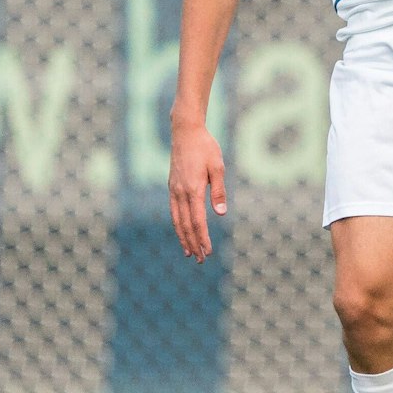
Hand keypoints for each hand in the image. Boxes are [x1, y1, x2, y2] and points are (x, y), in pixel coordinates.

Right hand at [168, 122, 227, 261]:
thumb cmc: (205, 148)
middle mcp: (180, 192)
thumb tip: (221, 213)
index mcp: (193, 189)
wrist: (185, 133)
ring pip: (177, 220)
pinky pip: (174, 211)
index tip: (208, 252)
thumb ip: (218, 191)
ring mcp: (174, 190)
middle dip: (194, 243)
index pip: (198, 221)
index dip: (203, 238)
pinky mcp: (172, 187)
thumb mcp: (217, 167)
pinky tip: (183, 232)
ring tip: (190, 252)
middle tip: (201, 259)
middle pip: (186, 225)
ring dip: (184, 238)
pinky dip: (178, 225)